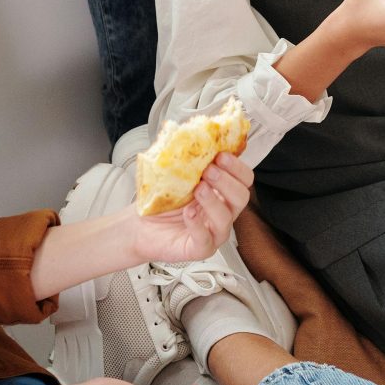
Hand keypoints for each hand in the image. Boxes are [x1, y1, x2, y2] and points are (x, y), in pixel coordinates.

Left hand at [130, 153, 252, 264]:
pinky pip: (206, 239)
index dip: (237, 167)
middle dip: (227, 181)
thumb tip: (192, 135)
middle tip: (209, 170)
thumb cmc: (161, 201)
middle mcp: (223, 212)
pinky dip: (198, 224)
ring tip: (198, 189)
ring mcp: (214, 232)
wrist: (139, 225)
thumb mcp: (176, 174)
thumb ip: (189, 158)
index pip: (244, 179)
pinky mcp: (200, 249)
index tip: (221, 154)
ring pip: (226, 218)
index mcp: (222, 193)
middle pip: (242, 197)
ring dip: (213, 200)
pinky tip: (188, 212)